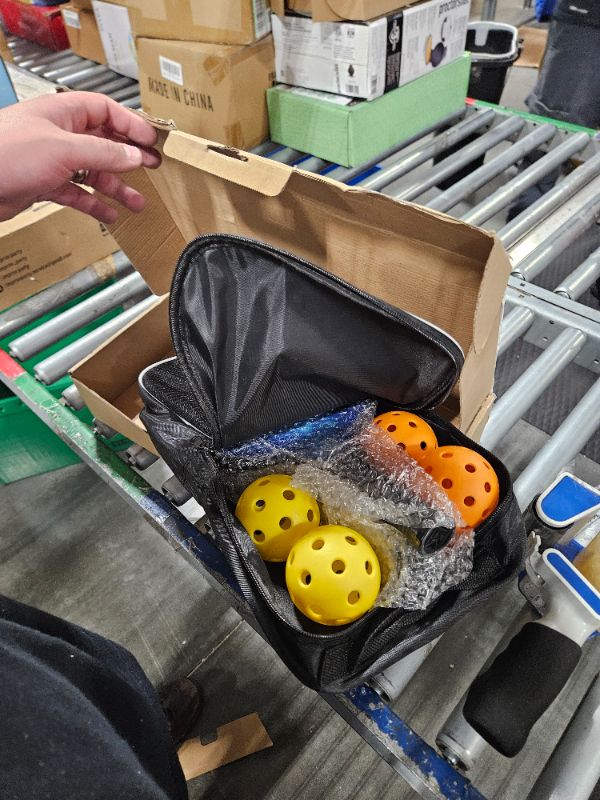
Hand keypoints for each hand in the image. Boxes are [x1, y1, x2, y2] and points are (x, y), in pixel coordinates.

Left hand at [0, 91, 160, 223]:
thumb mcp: (64, 149)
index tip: (151, 142)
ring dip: (116, 187)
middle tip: (153, 169)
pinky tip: (109, 214)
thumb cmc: (5, 153)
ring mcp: (51, 159)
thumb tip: (134, 155)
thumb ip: (103, 152)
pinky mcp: (43, 183)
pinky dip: (94, 204)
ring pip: (93, 172)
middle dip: (128, 158)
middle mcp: (59, 134)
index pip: (106, 111)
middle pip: (103, 142)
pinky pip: (77, 193)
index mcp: (63, 113)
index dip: (131, 125)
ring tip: (137, 202)